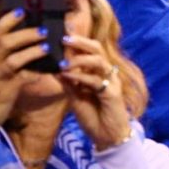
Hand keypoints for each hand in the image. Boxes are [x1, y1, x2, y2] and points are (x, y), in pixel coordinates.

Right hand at [0, 9, 50, 136]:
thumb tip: (18, 45)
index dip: (7, 20)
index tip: (21, 11)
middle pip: (4, 41)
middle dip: (25, 33)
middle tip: (43, 29)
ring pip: (13, 58)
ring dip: (32, 50)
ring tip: (47, 46)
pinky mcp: (5, 91)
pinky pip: (23, 78)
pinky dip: (35, 72)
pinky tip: (46, 70)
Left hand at [60, 34, 131, 149]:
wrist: (107, 137)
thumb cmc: (93, 116)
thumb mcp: (75, 97)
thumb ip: (68, 82)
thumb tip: (54, 67)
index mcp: (97, 71)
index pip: (89, 49)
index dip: (77, 40)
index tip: (61, 31)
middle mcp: (106, 73)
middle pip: (96, 49)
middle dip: (80, 41)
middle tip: (64, 38)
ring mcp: (112, 81)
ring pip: (98, 61)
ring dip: (80, 60)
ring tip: (64, 63)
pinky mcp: (113, 93)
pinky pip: (97, 80)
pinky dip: (81, 77)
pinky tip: (70, 77)